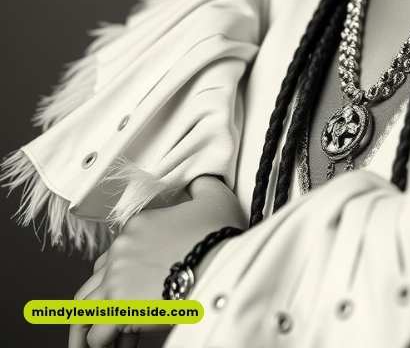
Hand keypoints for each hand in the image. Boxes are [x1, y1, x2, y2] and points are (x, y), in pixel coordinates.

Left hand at [68, 176, 246, 347]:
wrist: (222, 265)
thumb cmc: (220, 236)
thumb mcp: (215, 197)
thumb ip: (201, 184)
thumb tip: (197, 179)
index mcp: (138, 225)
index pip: (116, 252)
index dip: (128, 272)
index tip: (144, 285)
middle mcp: (121, 249)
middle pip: (97, 278)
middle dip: (108, 296)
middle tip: (126, 310)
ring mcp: (117, 279)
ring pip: (87, 306)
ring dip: (99, 320)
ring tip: (112, 334)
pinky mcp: (119, 307)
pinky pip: (96, 333)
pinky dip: (104, 341)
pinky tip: (121, 343)